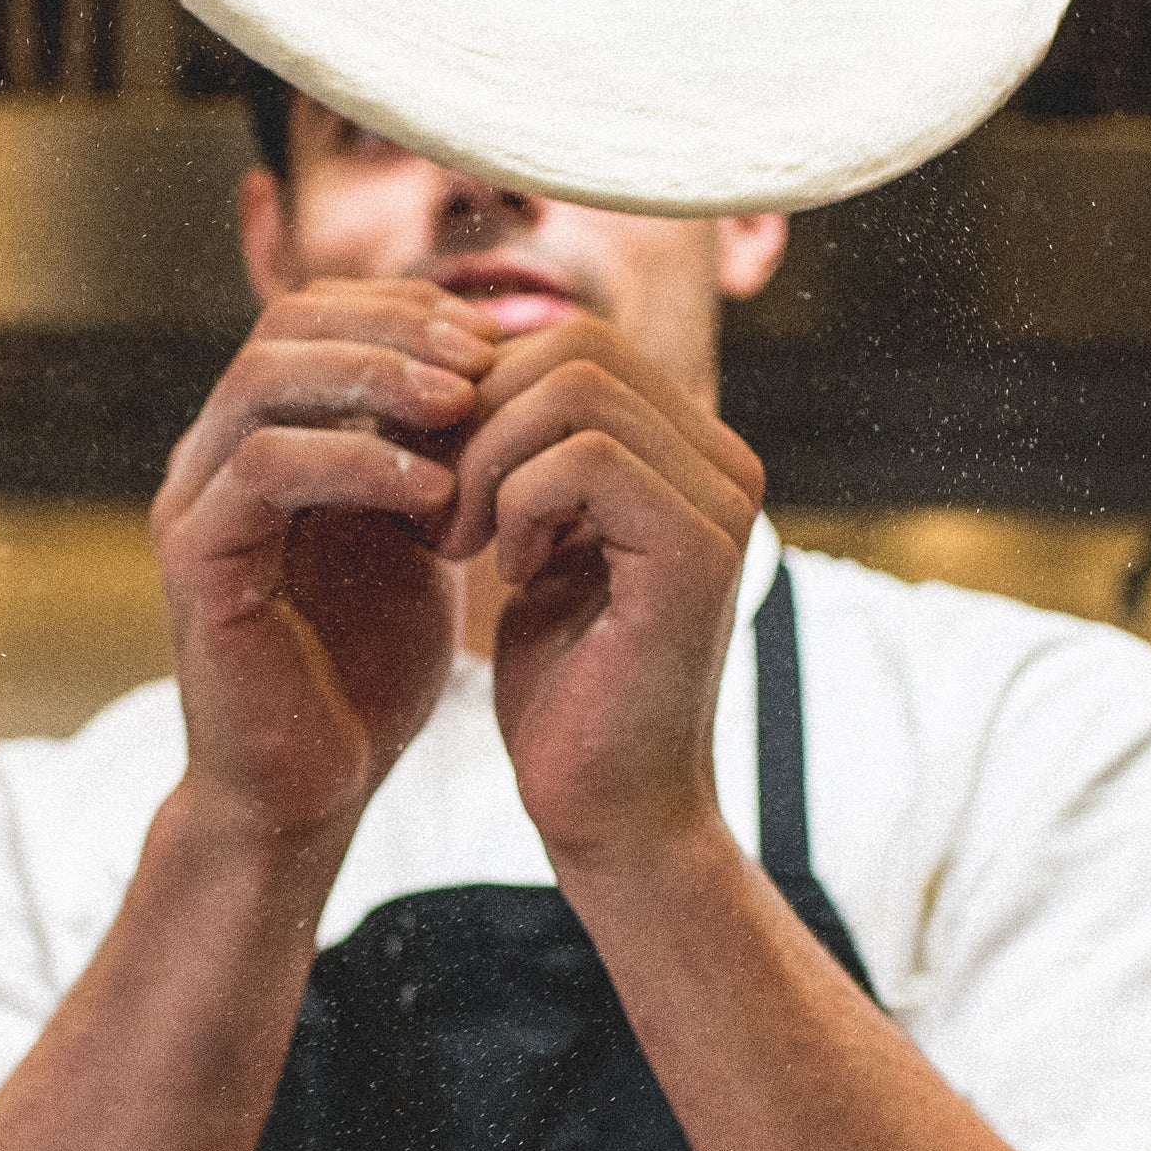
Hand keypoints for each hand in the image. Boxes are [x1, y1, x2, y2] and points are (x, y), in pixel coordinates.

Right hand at [152, 279, 497, 845]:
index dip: (406, 310)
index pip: (317, 315)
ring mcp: (193, 503)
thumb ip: (436, 456)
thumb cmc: (366, 672)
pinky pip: (265, 468)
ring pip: (263, 381)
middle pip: (282, 325)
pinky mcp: (195, 560)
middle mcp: (213, 456)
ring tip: (464, 405)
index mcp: (262, 438)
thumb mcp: (419, 540)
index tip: (495, 340)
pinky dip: (355, 463)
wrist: (309, 791)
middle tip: (482, 358)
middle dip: (392, 329)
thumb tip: (509, 370)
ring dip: (374, 378)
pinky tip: (432, 491)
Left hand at [438, 311, 765, 868]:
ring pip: (576, 387)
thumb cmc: (563, 687)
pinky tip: (508, 571)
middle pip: (575, 343)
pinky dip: (519, 503)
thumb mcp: (534, 544)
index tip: (427, 471)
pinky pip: (586, 458)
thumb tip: (461, 360)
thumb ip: (526, 457)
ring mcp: (722, 500)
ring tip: (462, 538)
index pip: (574, 340)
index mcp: (689, 451)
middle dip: (475, 415)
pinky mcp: (701, 548)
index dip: (479, 389)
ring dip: (487, 459)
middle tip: (436, 507)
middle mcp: (723, 460)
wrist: (607, 810)